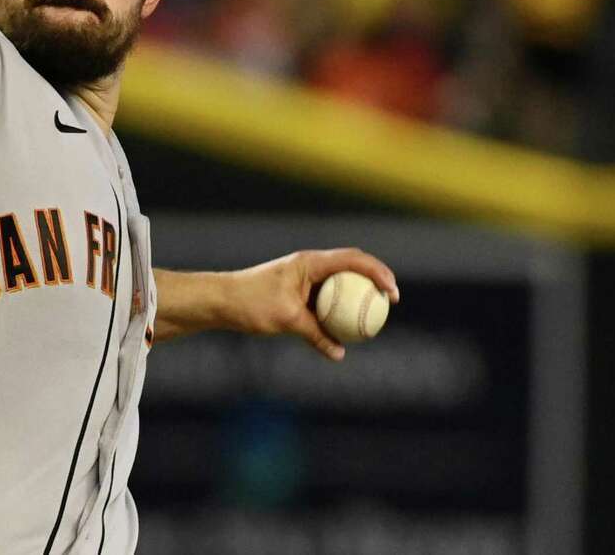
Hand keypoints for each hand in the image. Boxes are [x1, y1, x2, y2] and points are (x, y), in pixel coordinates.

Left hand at [227, 248, 397, 361]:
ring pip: (340, 285)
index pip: (353, 260)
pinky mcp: (299, 293)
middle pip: (352, 267)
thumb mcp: (287, 320)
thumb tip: (339, 353)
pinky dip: (339, 312)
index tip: (392, 293)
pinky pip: (326, 301)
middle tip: (391, 302)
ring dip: (358, 296)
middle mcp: (310, 266)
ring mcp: (305, 279)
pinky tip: (347, 332)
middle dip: (375, 280)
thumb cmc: (251, 303)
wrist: (221, 300)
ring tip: (375, 317)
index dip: (379, 272)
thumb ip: (315, 335)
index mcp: (309, 262)